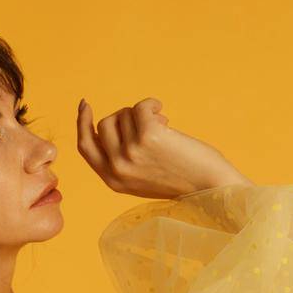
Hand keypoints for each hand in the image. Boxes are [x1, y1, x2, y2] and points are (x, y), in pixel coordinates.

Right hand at [76, 96, 251, 198]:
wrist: (210, 188)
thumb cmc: (181, 180)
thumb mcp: (141, 177)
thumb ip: (122, 159)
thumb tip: (112, 123)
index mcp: (112, 180)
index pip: (85, 146)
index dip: (82, 123)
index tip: (85, 104)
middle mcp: (117, 168)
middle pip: (105, 124)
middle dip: (125, 117)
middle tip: (149, 123)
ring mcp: (131, 152)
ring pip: (125, 114)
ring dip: (144, 114)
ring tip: (164, 127)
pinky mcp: (148, 136)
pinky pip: (141, 106)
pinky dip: (153, 104)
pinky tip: (165, 115)